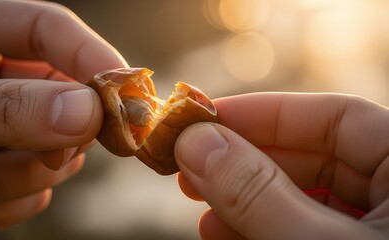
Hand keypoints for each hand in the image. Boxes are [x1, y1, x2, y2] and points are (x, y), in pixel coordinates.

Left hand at [0, 0, 126, 227]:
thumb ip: (1, 104)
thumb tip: (86, 112)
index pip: (52, 29)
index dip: (94, 57)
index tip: (127, 94)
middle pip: (65, 98)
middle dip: (53, 136)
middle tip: (40, 156)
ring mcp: (3, 124)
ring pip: (54, 151)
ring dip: (19, 176)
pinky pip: (32, 187)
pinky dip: (6, 201)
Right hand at [175, 93, 388, 238]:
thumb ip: (260, 194)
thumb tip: (195, 142)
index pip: (338, 117)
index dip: (266, 113)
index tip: (205, 118)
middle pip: (313, 158)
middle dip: (244, 162)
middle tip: (191, 164)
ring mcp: (380, 229)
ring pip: (304, 198)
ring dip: (245, 200)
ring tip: (201, 207)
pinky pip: (305, 230)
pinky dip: (261, 228)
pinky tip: (224, 232)